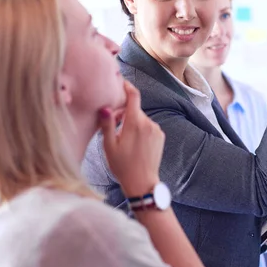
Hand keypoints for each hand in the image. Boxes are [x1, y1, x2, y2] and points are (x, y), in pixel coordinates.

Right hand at [98, 81, 164, 197]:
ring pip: (141, 118)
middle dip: (124, 112)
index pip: (134, 96)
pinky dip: (141, 129)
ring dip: (132, 122)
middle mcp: (148, 123)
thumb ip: (107, 124)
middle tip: (113, 124)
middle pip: (135, 109)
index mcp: (135, 123)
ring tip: (123, 138)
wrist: (142, 183)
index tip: (121, 82)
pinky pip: (148, 126)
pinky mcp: (160, 136)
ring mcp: (156, 130)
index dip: (127, 87)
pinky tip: (134, 143)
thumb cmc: (122, 166)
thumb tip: (105, 107)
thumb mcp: (109, 146)